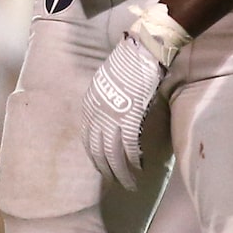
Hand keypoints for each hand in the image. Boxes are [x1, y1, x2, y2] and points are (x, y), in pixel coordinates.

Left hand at [85, 3, 190, 187]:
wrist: (144, 48)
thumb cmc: (132, 61)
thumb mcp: (111, 82)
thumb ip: (111, 100)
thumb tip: (120, 115)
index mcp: (90, 104)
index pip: (89, 140)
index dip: (97, 158)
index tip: (105, 169)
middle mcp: (96, 112)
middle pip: (98, 151)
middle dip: (108, 171)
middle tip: (117, 184)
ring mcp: (111, 115)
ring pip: (112, 154)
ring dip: (121, 172)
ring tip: (129, 184)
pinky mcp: (128, 116)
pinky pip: (129, 146)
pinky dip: (133, 160)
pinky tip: (139, 169)